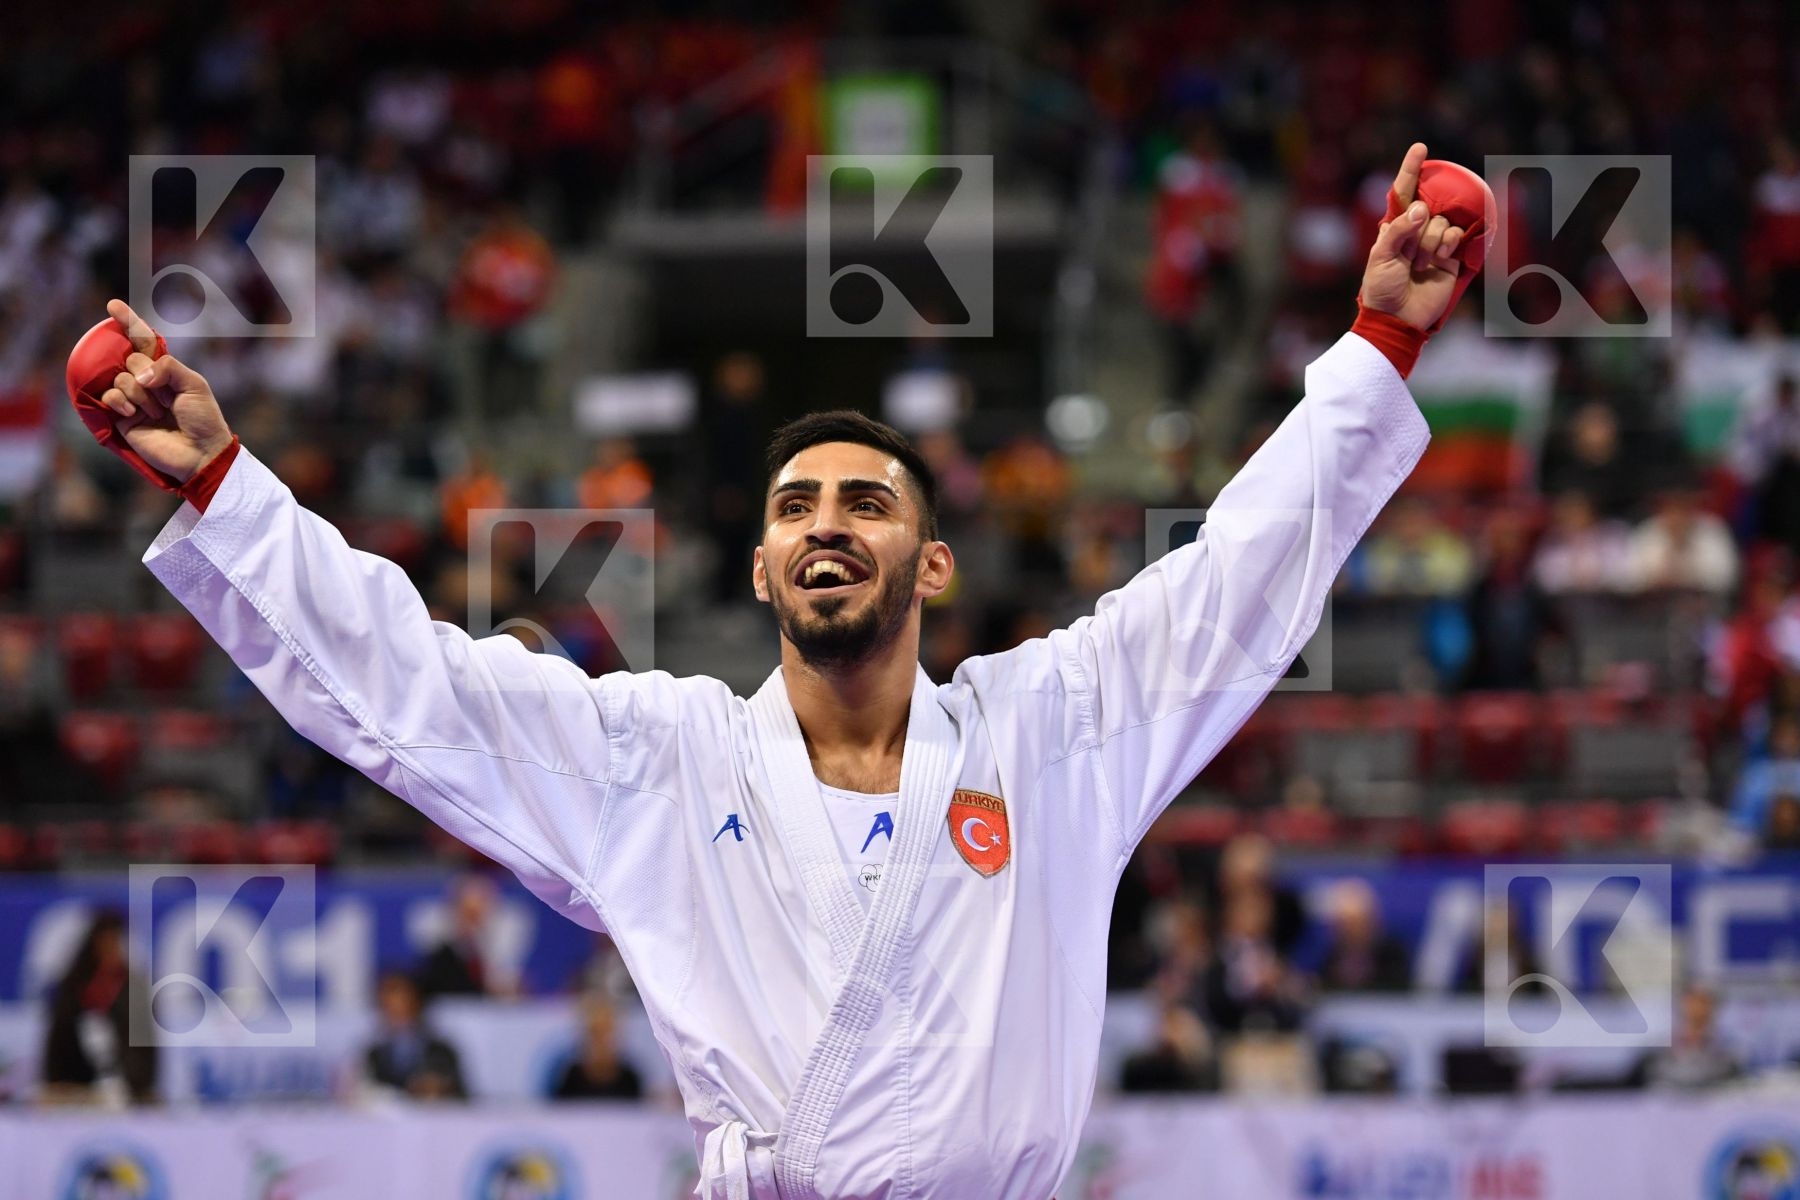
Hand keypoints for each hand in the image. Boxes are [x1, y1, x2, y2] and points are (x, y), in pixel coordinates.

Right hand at [97, 299, 232, 482]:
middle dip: (146, 374)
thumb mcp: (194, 385)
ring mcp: (132, 398)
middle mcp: (146, 381)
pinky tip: (132, 414)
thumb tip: (139, 375)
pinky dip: (120, 401)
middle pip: (130, 358)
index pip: (142, 342)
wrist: (201, 453)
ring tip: (157, 413)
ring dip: (139, 394)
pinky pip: (109, 396)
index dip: (129, 323)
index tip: (113, 305)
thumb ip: (169, 368)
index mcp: (165, 370)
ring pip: (119, 377)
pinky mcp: (121, 417)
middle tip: (165, 399)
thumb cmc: (203, 419)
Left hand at [1359, 143, 1467, 331]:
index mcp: (1394, 228)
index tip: (1420, 148)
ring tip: (1420, 265)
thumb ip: (1399, 230)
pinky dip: (1448, 243)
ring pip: (1442, 221)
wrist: (1397, 318)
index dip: (1411, 171)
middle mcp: (1416, 230)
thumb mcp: (1381, 257)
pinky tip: (1440, 259)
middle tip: (1409, 254)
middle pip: (1427, 207)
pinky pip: (1456, 235)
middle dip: (1418, 228)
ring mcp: (1435, 242)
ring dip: (1431, 242)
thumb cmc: (1381, 288)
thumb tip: (1422, 209)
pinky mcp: (1452, 256)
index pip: (1404, 194)